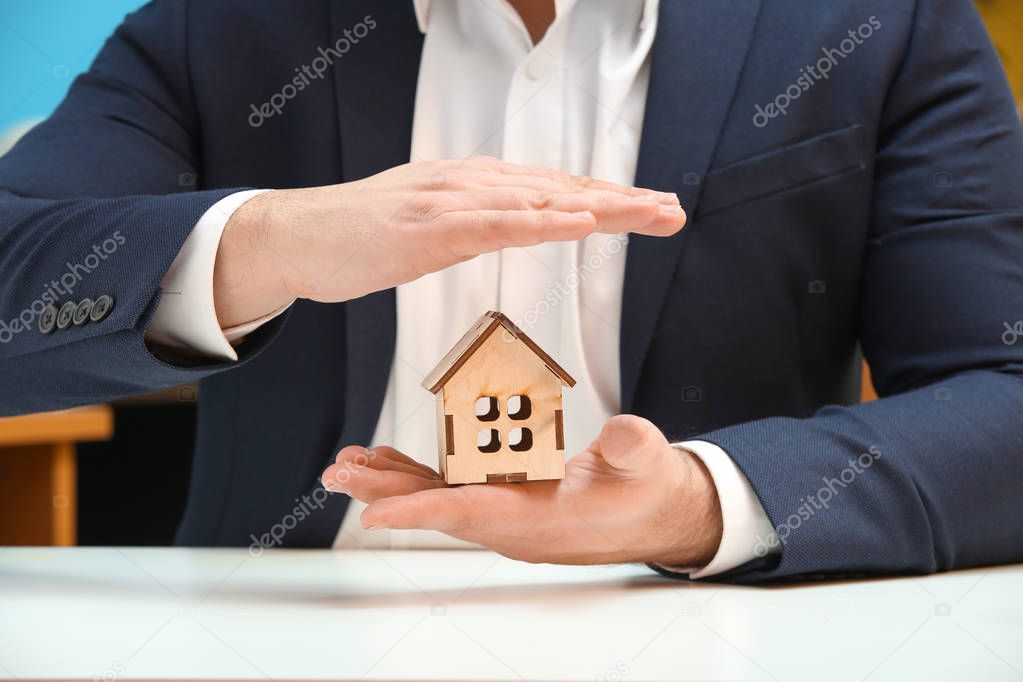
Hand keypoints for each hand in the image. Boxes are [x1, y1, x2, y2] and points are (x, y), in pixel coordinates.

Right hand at [213, 157, 684, 327]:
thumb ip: (472, 224)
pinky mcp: (426, 227)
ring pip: (538, 200)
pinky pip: (495, 223)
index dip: (605, 200)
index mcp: (472, 186)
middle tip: (673, 211)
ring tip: (648, 213)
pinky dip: (543, 222)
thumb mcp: (429, 228)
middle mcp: (468, 183)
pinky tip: (580, 223)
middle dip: (620, 200)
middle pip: (558, 189)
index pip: (552, 190)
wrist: (294, 238)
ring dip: (598, 207)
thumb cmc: (359, 238)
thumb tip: (510, 226)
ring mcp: (448, 200)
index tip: (650, 211)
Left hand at [321, 415, 722, 566]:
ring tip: (348, 466)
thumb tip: (621, 433)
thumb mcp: (650, 465)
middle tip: (337, 475)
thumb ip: (635, 449)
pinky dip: (417, 473)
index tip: (372, 517)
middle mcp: (511, 520)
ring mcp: (505, 510)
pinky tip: (389, 461)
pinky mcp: (505, 495)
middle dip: (384, 493)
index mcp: (539, 518)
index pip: (470, 516)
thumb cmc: (646, 494)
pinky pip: (451, 486)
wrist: (652, 513)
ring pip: (437, 497)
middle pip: (437, 507)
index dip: (420, 513)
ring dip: (391, 482)